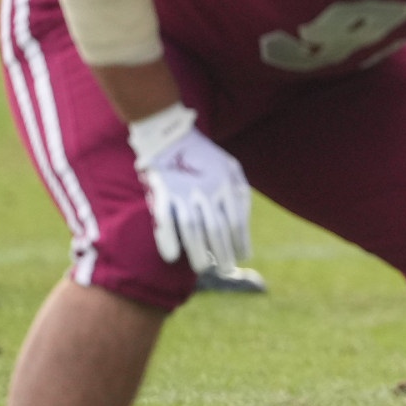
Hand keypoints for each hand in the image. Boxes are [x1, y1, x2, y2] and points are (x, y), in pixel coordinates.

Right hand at [129, 104, 251, 271]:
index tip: (243, 257)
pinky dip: (167, 239)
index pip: (236, 220)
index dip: (240, 240)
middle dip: (222, 251)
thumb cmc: (204, 156)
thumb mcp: (231, 167)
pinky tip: (172, 257)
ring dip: (197, 250)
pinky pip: (165, 219)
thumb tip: (243, 224)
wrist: (171, 135)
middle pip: (217, 228)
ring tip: (202, 268)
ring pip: (193, 227)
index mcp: (227, 184)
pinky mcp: (162, 192)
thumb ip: (239, 192)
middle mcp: (208, 190)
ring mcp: (184, 191)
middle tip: (225, 270)